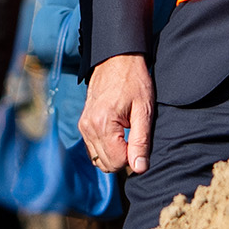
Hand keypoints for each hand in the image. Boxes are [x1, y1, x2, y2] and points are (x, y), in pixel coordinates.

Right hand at [79, 55, 154, 176]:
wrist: (117, 60)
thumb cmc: (134, 81)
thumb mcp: (144, 111)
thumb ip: (141, 141)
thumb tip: (139, 168)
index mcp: (103, 124)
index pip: (117, 162)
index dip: (133, 158)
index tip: (140, 143)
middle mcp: (88, 127)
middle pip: (106, 164)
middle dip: (123, 159)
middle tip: (135, 140)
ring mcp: (83, 126)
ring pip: (98, 160)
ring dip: (114, 155)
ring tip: (127, 136)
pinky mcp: (83, 124)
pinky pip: (93, 149)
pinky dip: (106, 149)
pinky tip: (118, 135)